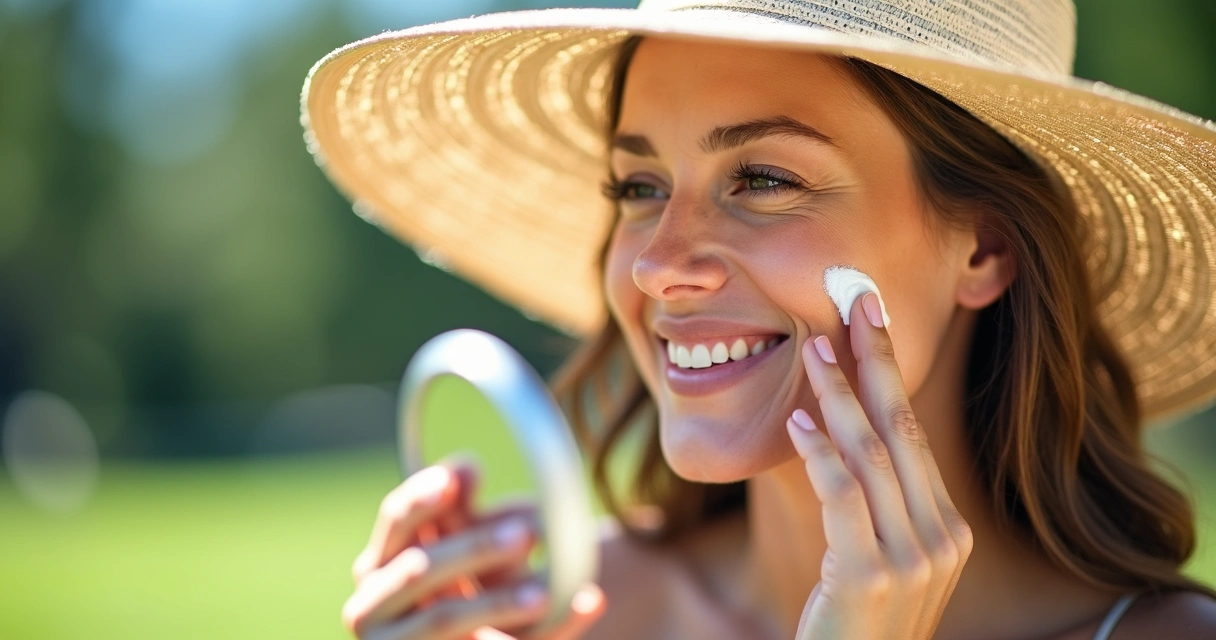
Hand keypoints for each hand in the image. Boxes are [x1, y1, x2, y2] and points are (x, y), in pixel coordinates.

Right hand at [342, 459, 606, 639]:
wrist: (480, 637)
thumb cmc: (465, 587)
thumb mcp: (464, 549)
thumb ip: (460, 509)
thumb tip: (467, 468)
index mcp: (380, 564)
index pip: (397, 520)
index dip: (426, 497)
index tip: (466, 473)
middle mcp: (373, 607)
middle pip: (419, 569)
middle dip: (473, 549)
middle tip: (527, 534)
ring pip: (444, 620)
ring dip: (496, 605)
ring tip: (545, 593)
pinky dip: (546, 632)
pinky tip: (582, 608)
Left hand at [785, 292, 972, 639]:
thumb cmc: (856, 621)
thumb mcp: (878, 557)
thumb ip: (873, 504)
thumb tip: (838, 430)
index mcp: (946, 528)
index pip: (915, 434)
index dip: (890, 372)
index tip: (871, 320)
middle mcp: (940, 538)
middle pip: (904, 430)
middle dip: (877, 360)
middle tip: (853, 301)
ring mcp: (911, 559)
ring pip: (872, 457)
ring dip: (840, 396)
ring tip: (812, 348)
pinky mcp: (868, 578)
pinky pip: (844, 500)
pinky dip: (822, 456)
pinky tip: (799, 424)